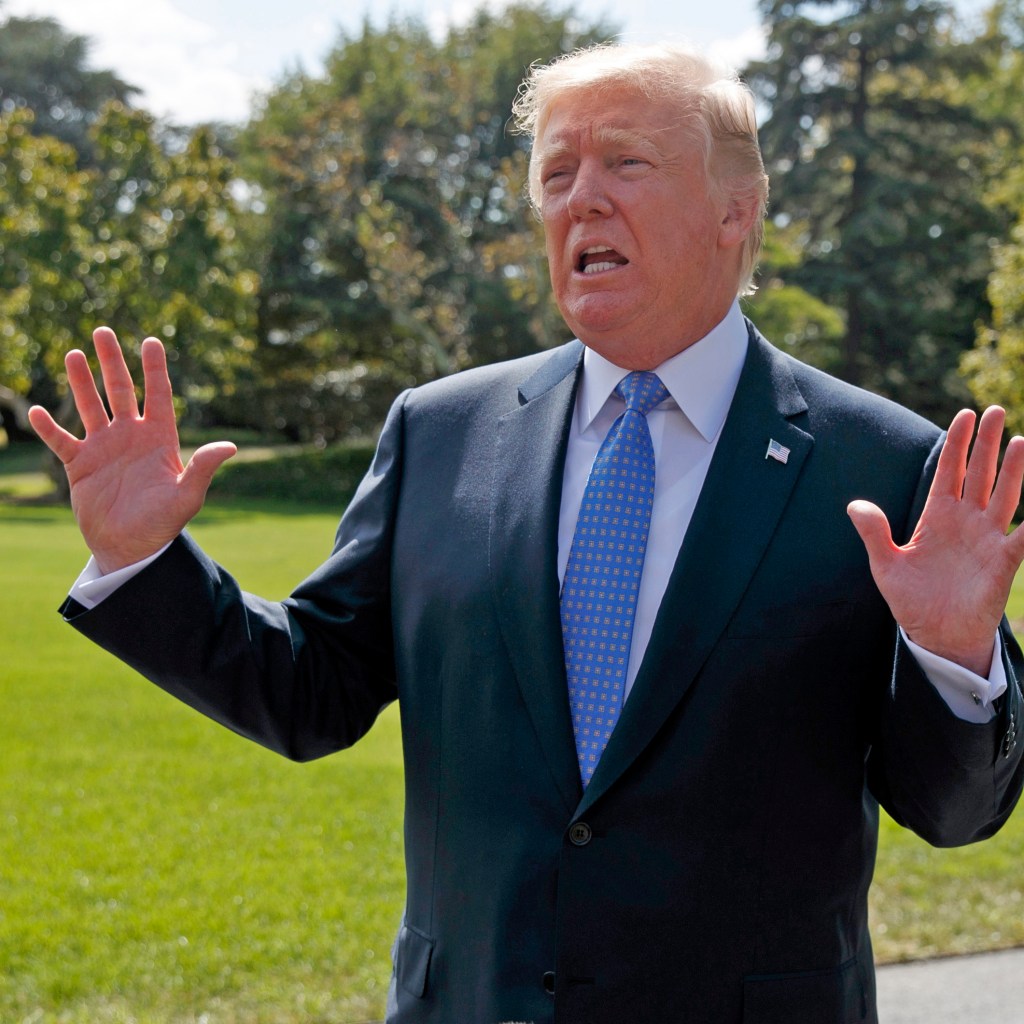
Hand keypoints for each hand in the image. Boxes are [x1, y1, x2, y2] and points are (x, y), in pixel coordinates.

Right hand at [28, 326, 235, 573]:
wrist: (133, 547)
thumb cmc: (164, 523)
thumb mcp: (188, 495)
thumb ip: (204, 468)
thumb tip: (230, 446)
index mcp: (160, 439)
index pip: (158, 395)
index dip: (154, 368)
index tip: (151, 340)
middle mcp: (131, 436)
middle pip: (121, 390)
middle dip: (113, 362)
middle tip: (103, 331)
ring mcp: (104, 448)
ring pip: (90, 406)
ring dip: (82, 382)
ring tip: (74, 354)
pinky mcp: (79, 465)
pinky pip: (61, 440)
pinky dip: (48, 427)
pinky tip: (37, 411)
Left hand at [847, 407, 1023, 675]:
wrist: (936, 635)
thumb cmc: (912, 599)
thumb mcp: (885, 565)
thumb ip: (874, 533)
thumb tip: (854, 505)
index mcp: (937, 517)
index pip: (949, 472)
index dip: (957, 444)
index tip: (964, 415)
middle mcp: (966, 521)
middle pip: (979, 474)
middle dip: (987, 444)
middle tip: (996, 410)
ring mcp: (987, 538)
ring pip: (1005, 495)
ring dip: (1014, 470)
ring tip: (1021, 440)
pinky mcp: (1003, 561)